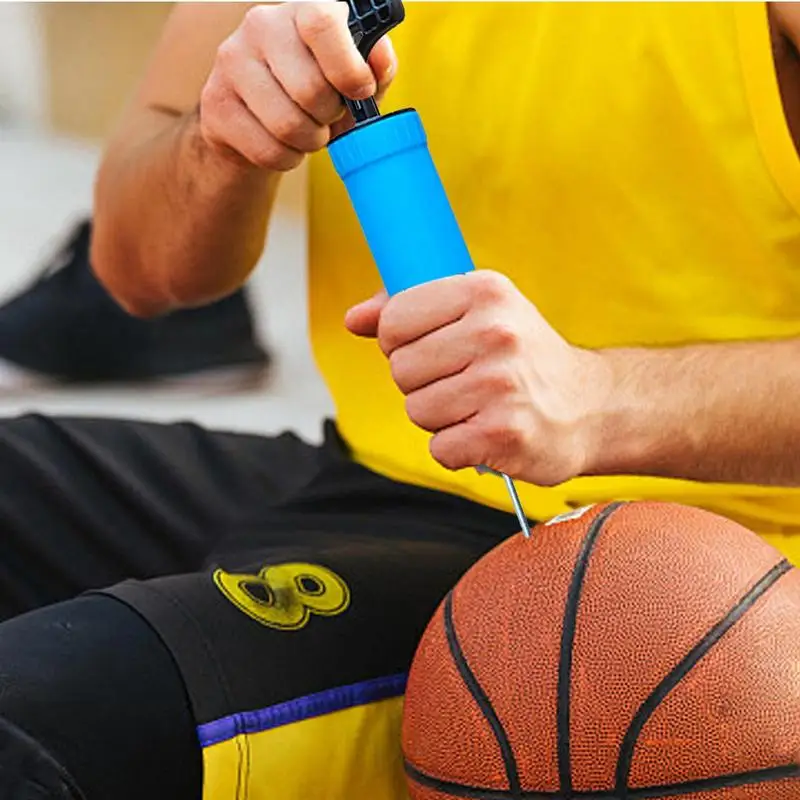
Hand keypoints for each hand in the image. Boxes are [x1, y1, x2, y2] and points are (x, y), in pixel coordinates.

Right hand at [199, 2, 395, 170]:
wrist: (256, 118)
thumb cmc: (313, 93)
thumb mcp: (352, 78)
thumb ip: (375, 67)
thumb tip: (379, 61)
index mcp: (300, 11)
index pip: (322, 23)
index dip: (348, 68)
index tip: (360, 91)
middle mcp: (260, 25)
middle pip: (310, 89)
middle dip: (329, 117)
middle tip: (327, 116)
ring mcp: (232, 62)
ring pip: (287, 125)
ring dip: (309, 141)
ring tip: (308, 132)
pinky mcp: (215, 102)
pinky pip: (267, 149)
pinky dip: (286, 158)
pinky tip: (284, 144)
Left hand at [345, 271, 611, 485]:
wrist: (590, 407)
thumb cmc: (523, 357)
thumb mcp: (477, 313)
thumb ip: (410, 309)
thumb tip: (353, 319)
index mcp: (484, 292)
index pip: (394, 321)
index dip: (400, 342)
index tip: (430, 348)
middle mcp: (495, 333)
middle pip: (401, 369)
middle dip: (421, 383)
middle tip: (461, 381)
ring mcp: (501, 385)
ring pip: (416, 410)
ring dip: (439, 417)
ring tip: (476, 407)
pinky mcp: (503, 433)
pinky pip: (440, 447)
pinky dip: (455, 448)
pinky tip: (485, 433)